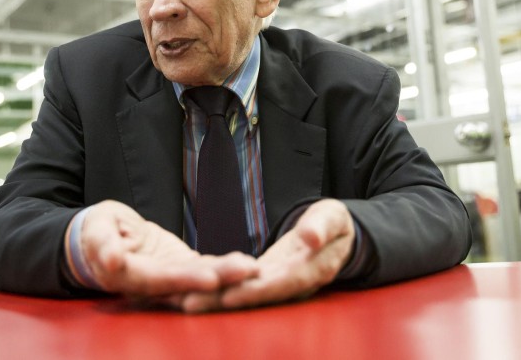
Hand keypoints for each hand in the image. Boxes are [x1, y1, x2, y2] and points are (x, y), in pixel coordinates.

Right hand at [80, 200, 257, 297]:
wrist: (102, 236)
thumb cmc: (94, 231)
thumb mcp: (95, 232)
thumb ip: (103, 245)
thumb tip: (110, 261)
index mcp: (131, 277)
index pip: (161, 280)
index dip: (186, 280)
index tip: (211, 278)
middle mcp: (153, 285)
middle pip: (189, 284)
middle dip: (220, 279)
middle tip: (248, 271)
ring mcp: (169, 277)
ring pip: (201, 277)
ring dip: (228, 275)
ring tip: (254, 268)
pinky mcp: (179, 267)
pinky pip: (204, 268)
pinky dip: (225, 267)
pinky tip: (248, 265)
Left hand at [178, 199, 355, 312]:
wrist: (336, 236)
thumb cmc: (334, 223)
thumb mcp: (333, 217)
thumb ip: (322, 227)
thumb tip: (311, 239)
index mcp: (312, 270)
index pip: (281, 283)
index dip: (255, 290)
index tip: (229, 295)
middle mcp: (292, 284)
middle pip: (256, 295)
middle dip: (224, 301)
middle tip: (190, 303)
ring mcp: (277, 283)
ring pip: (244, 294)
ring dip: (215, 299)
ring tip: (183, 301)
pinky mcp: (265, 278)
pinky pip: (241, 285)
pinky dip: (219, 289)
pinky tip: (193, 291)